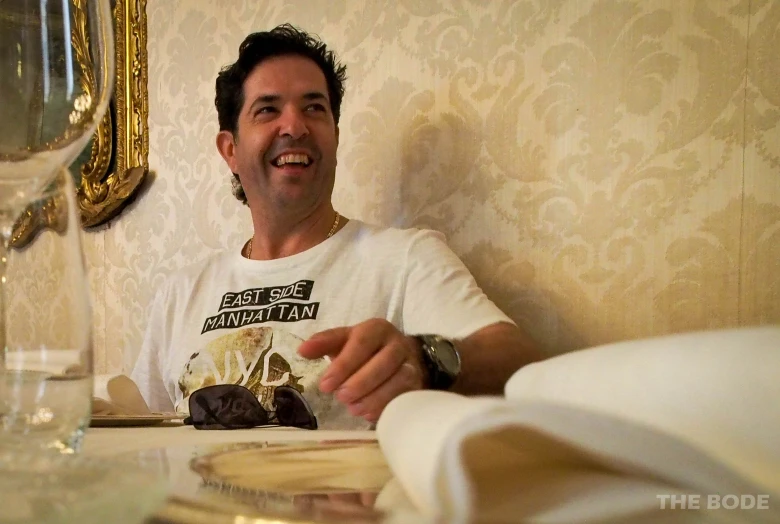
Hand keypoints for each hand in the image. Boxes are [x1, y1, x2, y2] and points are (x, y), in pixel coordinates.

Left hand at [297, 318, 426, 422]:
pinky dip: (386, 407)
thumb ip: (324, 343)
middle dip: (359, 383)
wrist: (401, 355)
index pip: (362, 343)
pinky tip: (369, 415)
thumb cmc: (365, 349)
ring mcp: (411, 364)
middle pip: (383, 362)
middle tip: (340, 397)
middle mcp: (398, 343)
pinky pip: (405, 396)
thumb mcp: (345, 341)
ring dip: (373, 398)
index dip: (344, 364)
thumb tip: (302, 350)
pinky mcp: (417, 384)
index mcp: (377, 329)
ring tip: (353, 409)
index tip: (325, 385)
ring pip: (398, 380)